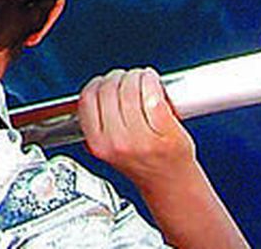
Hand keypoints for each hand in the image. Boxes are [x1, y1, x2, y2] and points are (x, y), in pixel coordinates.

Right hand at [78, 67, 197, 187]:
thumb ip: (98, 122)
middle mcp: (117, 141)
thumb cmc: (145, 165)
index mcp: (98, 143)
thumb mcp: (108, 147)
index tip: (106, 82)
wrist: (172, 185)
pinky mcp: (166, 132)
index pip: (88, 99)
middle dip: (119, 77)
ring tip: (143, 78)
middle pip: (109, 90)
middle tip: (128, 78)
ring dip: (137, 76)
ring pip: (130, 90)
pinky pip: (153, 97)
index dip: (98, 84)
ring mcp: (142, 138)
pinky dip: (153, 83)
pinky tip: (155, 83)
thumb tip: (100, 87)